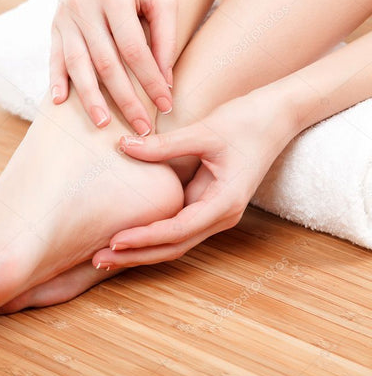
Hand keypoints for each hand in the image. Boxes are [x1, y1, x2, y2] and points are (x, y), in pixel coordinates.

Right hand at [50, 0, 177, 135]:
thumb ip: (165, 34)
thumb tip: (165, 79)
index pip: (134, 49)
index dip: (151, 80)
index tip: (165, 105)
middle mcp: (85, 9)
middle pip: (106, 64)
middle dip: (126, 99)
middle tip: (141, 127)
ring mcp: (66, 19)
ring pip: (78, 66)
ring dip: (90, 98)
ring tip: (103, 123)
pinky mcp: (55, 27)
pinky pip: (54, 57)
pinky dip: (55, 80)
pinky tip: (60, 102)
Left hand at [91, 91, 298, 267]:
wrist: (278, 116)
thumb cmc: (247, 121)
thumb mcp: (205, 131)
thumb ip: (165, 145)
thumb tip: (124, 146)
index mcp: (224, 202)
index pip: (178, 230)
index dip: (145, 238)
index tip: (114, 240)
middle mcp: (220, 216)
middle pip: (173, 247)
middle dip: (136, 255)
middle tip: (97, 259)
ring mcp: (214, 213)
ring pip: (174, 243)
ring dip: (141, 250)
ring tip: (104, 255)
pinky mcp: (206, 205)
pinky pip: (175, 228)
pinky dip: (150, 236)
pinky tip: (126, 237)